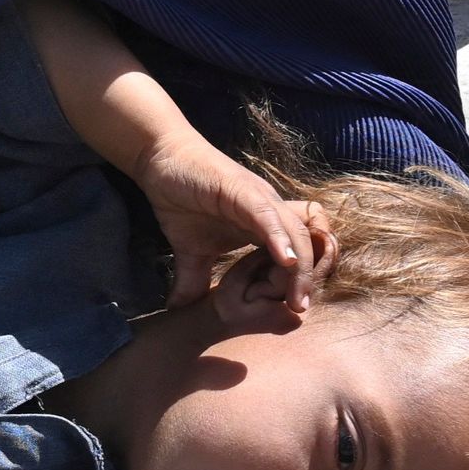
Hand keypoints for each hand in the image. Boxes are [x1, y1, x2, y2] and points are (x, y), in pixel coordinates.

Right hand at [135, 135, 332, 307]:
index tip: (294, 308)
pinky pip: (269, 216)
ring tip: (297, 298)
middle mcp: (271, 210)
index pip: (299, 251)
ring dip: (301, 266)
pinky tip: (285, 261)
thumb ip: (192, 280)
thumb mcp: (189, 252)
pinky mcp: (243, 190)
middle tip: (299, 309)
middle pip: (308, 244)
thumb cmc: (180, 199)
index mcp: (264, 225)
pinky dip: (280, 238)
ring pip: (295, 232)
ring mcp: (260, 199)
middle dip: (309, 278)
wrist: (160, 159)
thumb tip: (178, 310)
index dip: (302, 278)